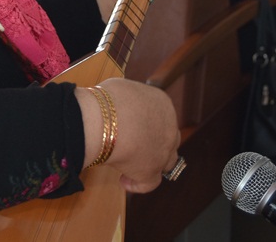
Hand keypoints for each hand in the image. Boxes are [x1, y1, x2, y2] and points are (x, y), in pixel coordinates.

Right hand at [75, 78, 179, 193]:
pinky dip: (137, 184)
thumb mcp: (120, 91)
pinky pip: (150, 183)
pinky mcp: (152, 171)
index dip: (148, 124)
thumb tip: (114, 107)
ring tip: (131, 166)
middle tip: (138, 146)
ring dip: (151, 164)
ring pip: (166, 162)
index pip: (161, 116)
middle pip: (168, 139)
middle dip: (156, 143)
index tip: (133, 127)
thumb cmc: (107, 101)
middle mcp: (169, 127)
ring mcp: (163, 151)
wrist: (106, 120)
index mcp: (162, 104)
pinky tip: (124, 181)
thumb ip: (125, 101)